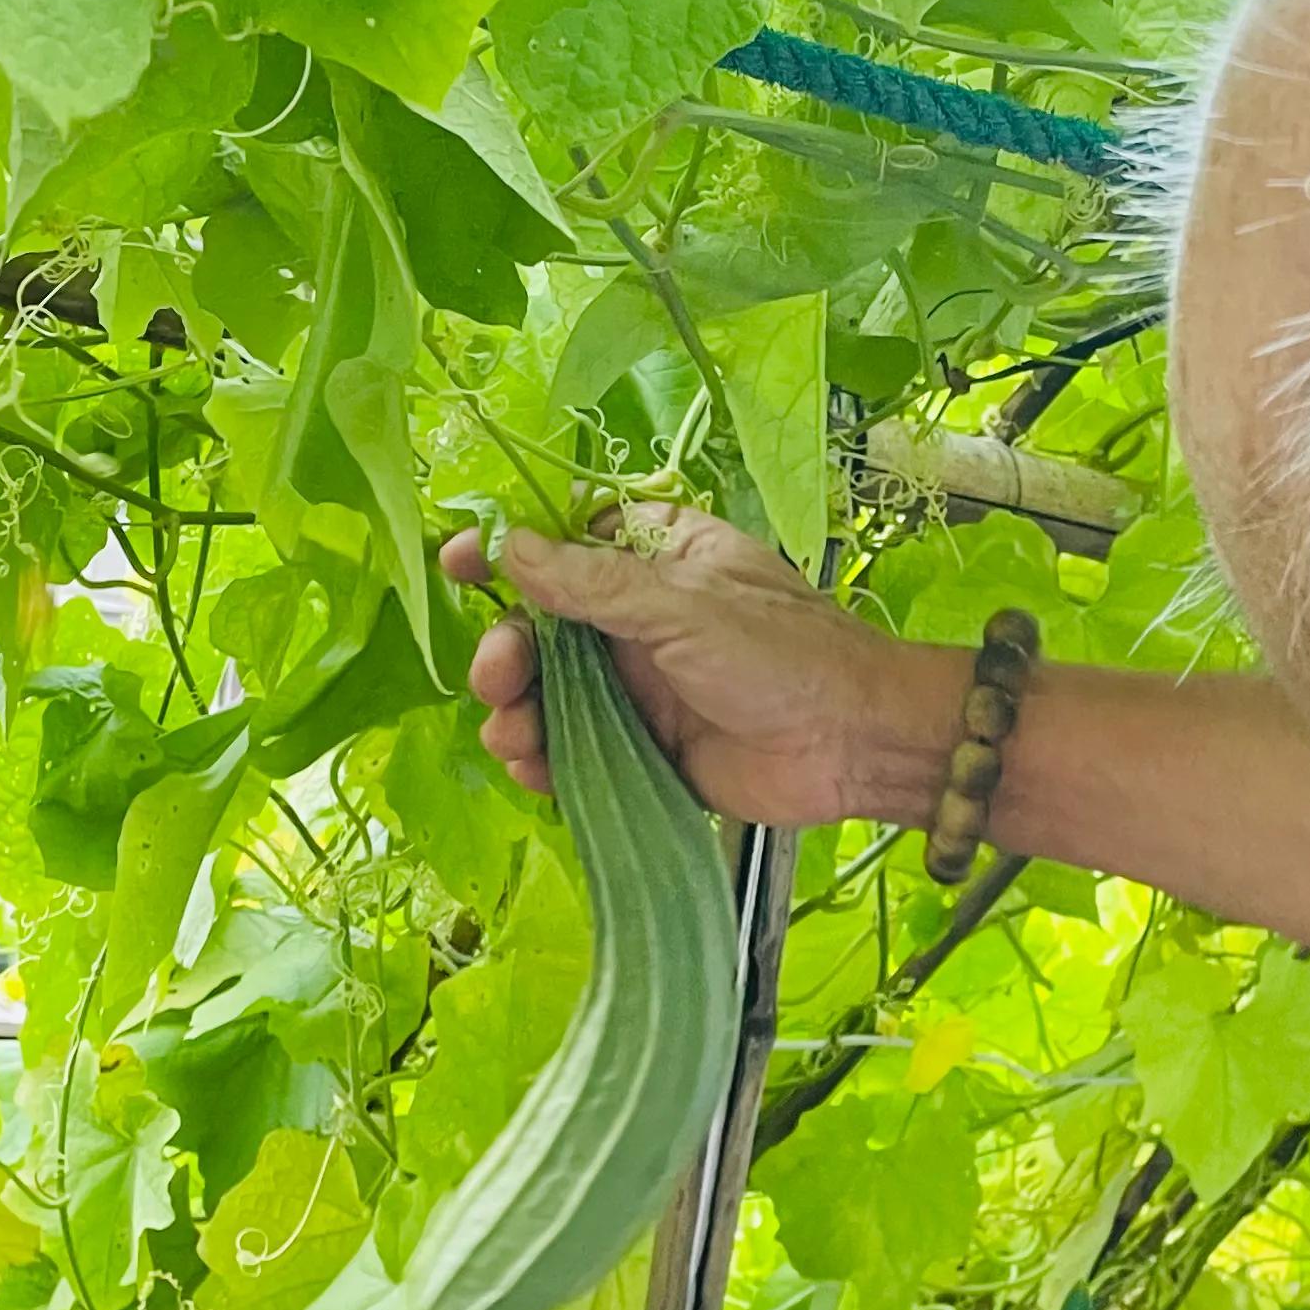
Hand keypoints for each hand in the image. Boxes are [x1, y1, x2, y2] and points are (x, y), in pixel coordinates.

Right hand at [443, 509, 958, 829]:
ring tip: (513, 735)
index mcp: (656, 560)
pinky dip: (543, 759)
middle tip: (496, 676)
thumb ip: (594, 583)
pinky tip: (532, 768)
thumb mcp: (684, 605)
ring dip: (516, 711)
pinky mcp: (644, 749)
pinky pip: (574, 750)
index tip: (456, 563)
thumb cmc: (783, 655)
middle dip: (506, 650)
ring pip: (548, 693)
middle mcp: (639, 620)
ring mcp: (640, 687)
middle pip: (540, 626)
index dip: (507, 551)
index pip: (564, 542)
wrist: (853, 746)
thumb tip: (512, 547)